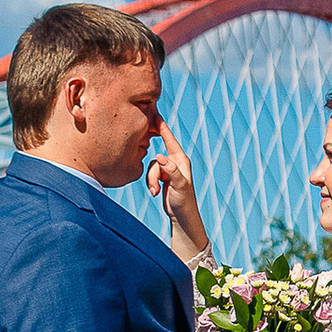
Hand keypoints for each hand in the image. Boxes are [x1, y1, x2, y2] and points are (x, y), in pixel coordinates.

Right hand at [144, 128, 208, 266]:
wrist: (182, 217)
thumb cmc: (184, 202)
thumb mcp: (179, 185)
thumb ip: (170, 170)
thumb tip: (159, 157)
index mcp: (181, 160)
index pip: (169, 139)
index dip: (161, 126)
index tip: (154, 113)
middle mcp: (174, 162)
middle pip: (156, 156)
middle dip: (152, 169)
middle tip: (147, 162)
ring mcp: (168, 170)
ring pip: (151, 168)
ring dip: (151, 180)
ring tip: (155, 192)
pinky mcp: (162, 178)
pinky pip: (150, 175)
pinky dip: (150, 184)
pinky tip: (154, 193)